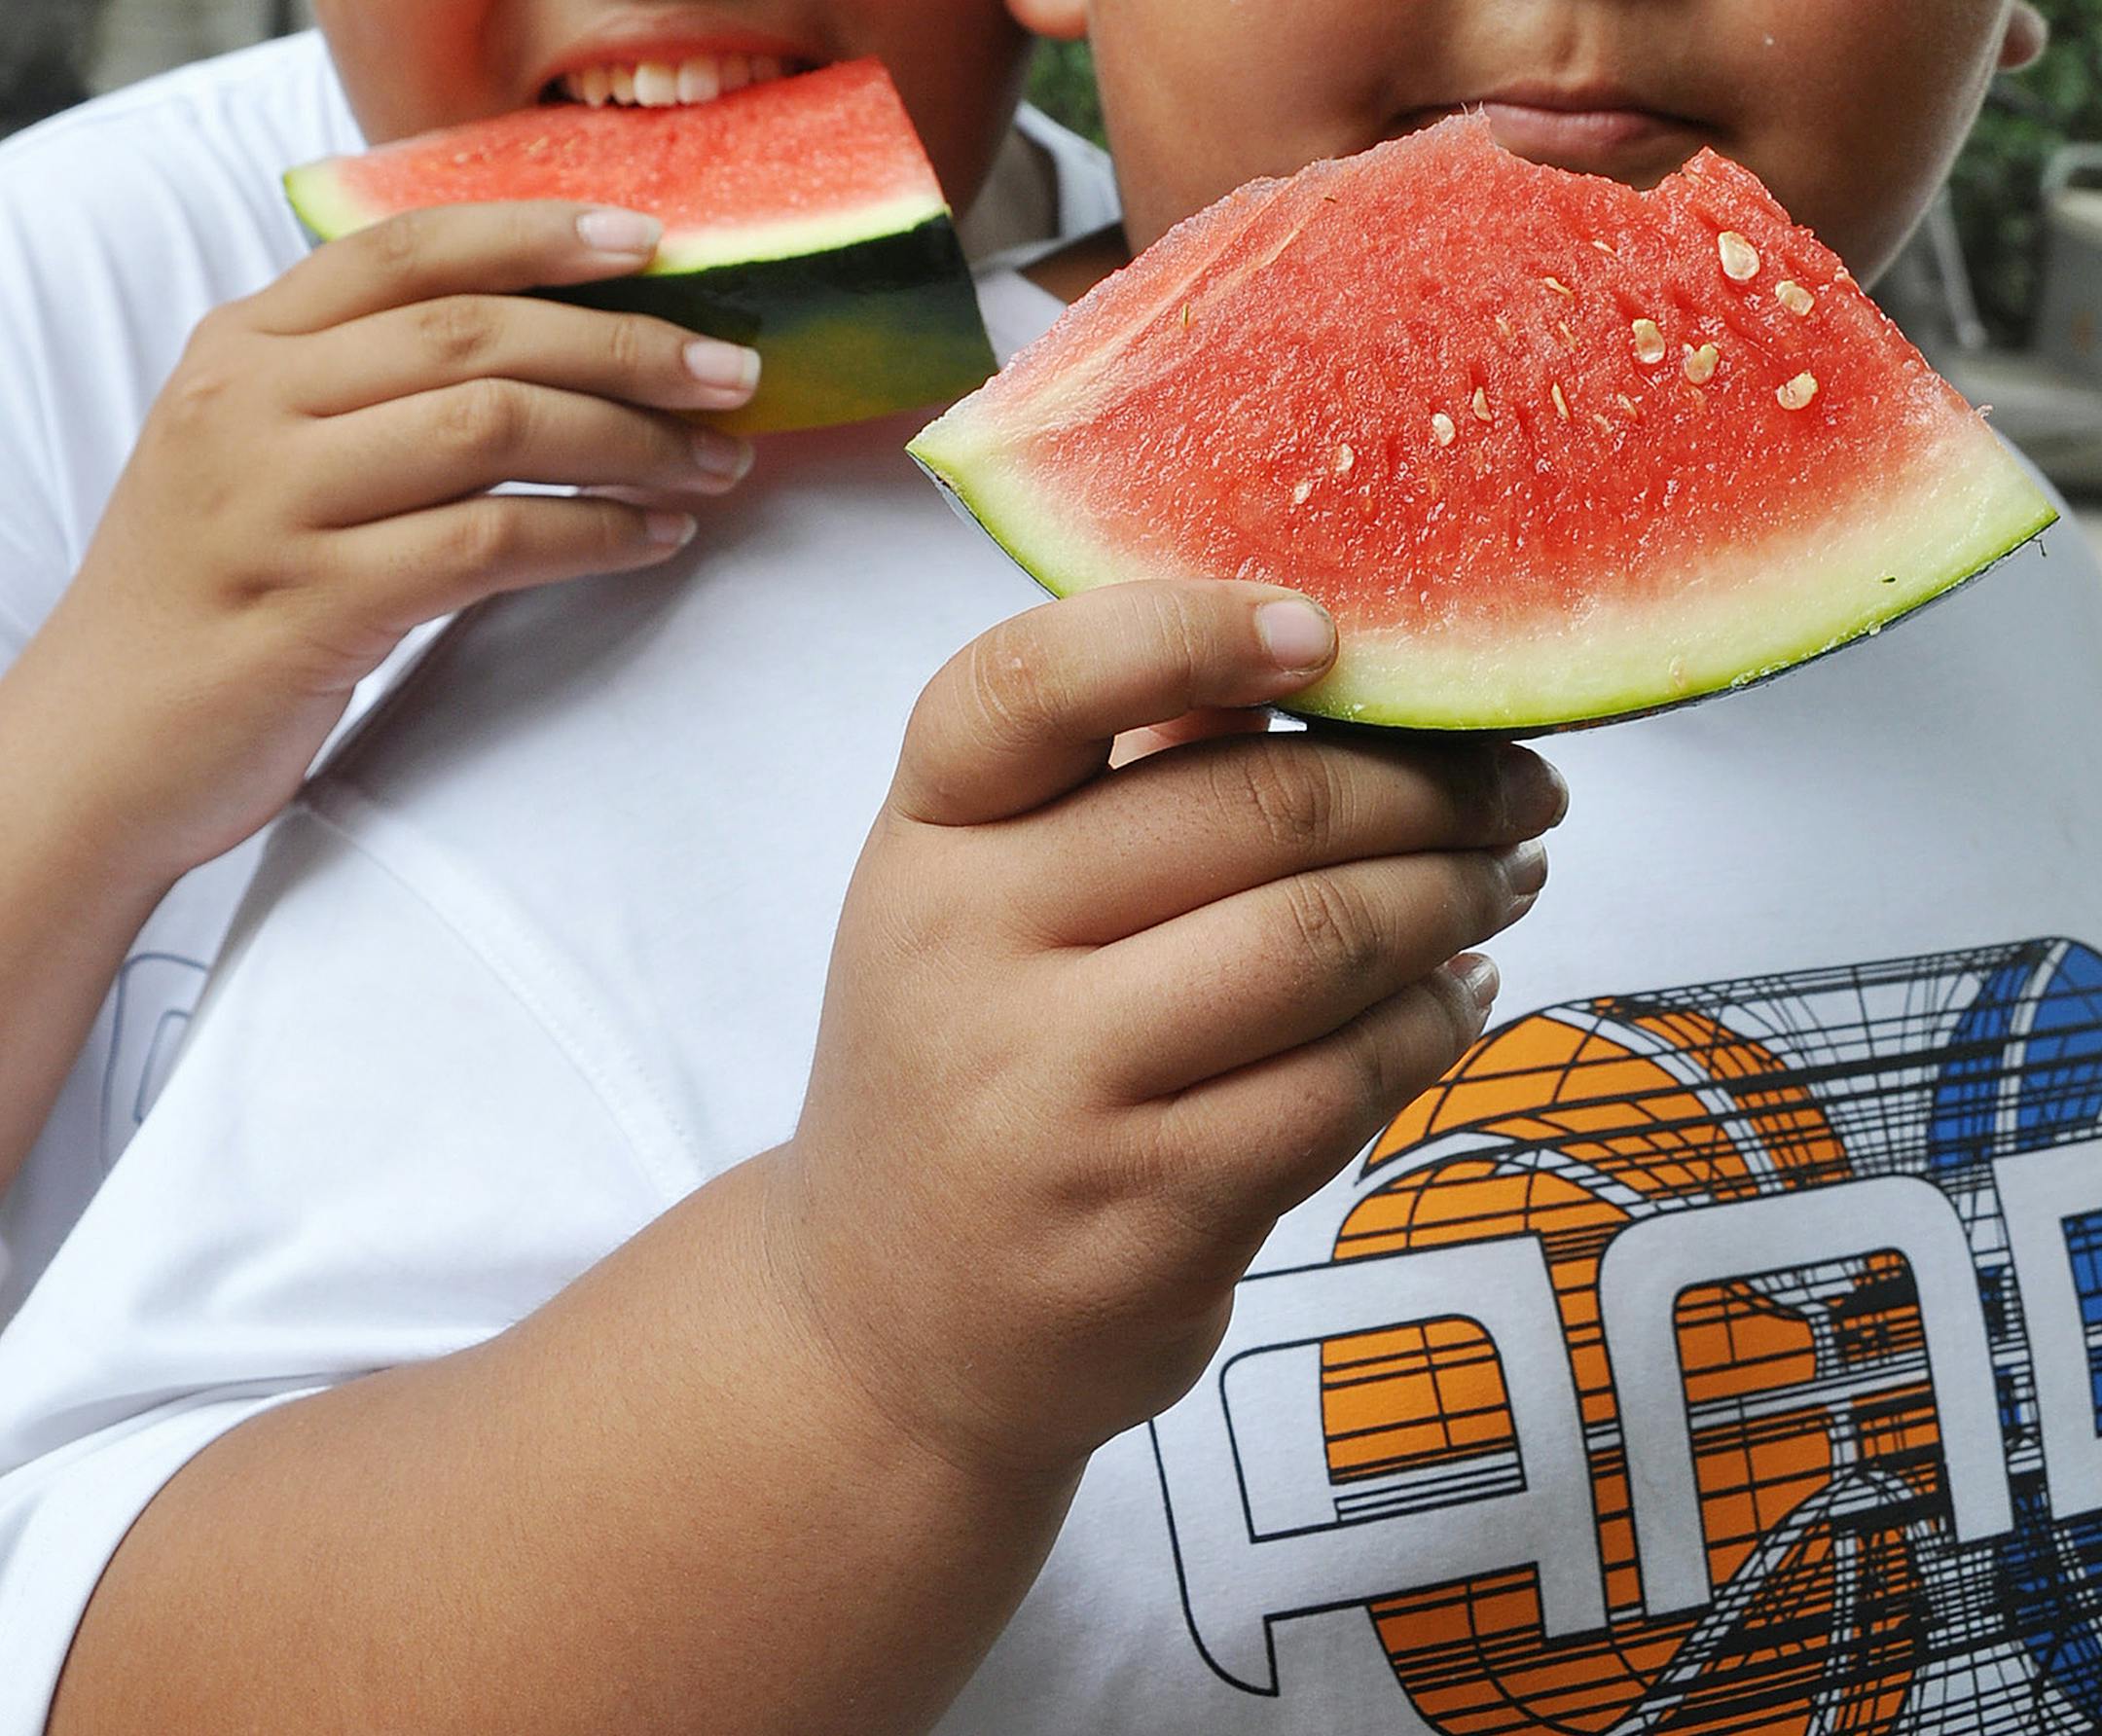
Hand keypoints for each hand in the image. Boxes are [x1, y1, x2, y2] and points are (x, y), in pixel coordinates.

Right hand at [11, 201, 760, 891]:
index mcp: (241, 346)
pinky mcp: (315, 605)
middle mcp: (250, 404)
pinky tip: (653, 541)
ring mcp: (275, 503)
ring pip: (491, 427)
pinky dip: (592, 535)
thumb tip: (549, 355)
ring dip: (628, 442)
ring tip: (713, 464)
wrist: (104, 744)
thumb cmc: (215, 598)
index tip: (653, 243)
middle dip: (625, 347)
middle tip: (732, 374)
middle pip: (474, 335)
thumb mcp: (256, 456)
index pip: (407, 249)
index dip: (538, 234)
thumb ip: (360, 390)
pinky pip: (489, 543)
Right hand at [770, 580, 1565, 1480]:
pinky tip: (1459, 995)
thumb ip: (1112, 782)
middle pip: (1251, 811)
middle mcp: (965, 953)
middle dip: (1427, 785)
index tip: (1326, 632)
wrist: (889, 1321)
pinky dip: (1434, 1024)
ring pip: (1319, 944)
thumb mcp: (978, 906)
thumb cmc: (967, 1066)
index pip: (1029, 685)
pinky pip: (1342, 1084)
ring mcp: (1051, 1097)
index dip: (1188, 631)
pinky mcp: (1145, 1219)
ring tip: (1506, 877)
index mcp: (925, 840)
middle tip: (1517, 786)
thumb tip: (1320, 663)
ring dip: (1455, 897)